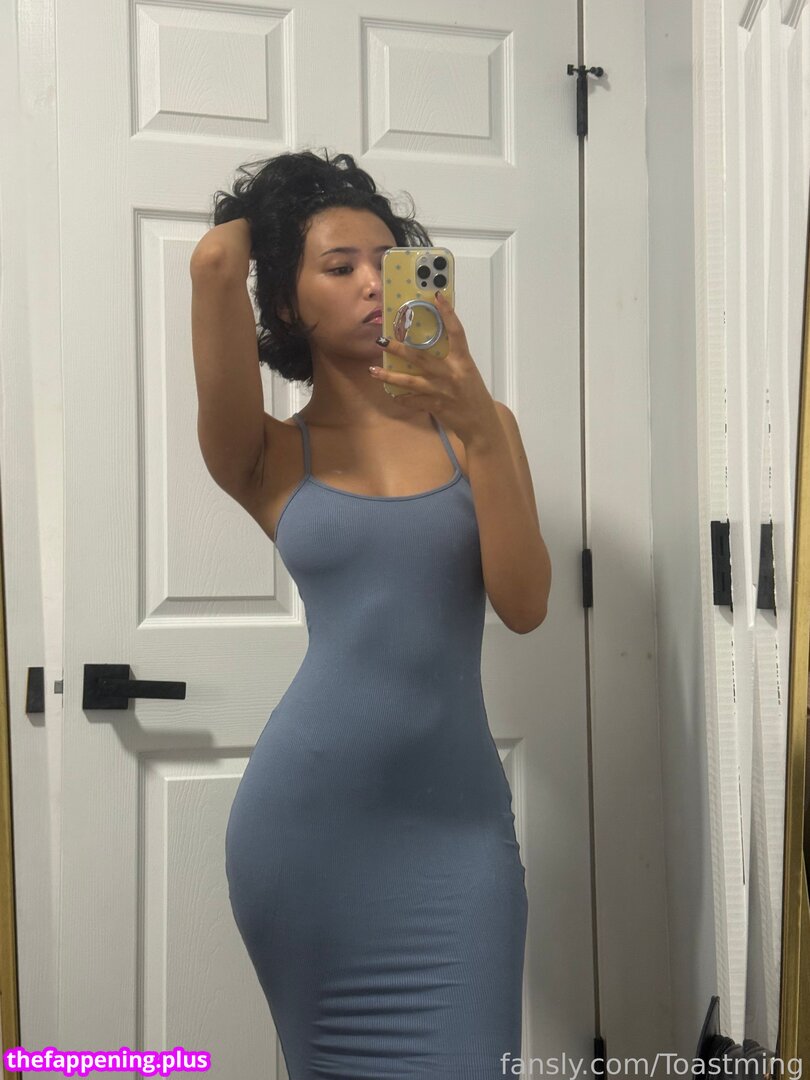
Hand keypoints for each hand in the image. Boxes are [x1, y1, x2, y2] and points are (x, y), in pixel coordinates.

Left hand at [369, 291, 498, 446]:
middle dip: (399, 349)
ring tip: (373, 371)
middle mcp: (452, 373)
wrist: (480, 423)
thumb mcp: (467, 372)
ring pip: (411, 381)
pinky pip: (413, 401)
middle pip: (421, 357)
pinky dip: (402, 398)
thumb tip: (429, 346)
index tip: (436, 297)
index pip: (456, 332)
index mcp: (463, 361)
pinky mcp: (436, 405)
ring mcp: (442, 390)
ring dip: (390, 377)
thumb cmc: (474, 395)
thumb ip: (451, 360)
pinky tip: (392, 394)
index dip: (447, 313)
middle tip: (382, 340)